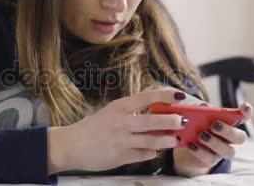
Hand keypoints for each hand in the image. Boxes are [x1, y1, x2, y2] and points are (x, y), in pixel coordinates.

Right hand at [51, 89, 188, 171]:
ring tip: (175, 139)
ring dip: (166, 140)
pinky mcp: (120, 157)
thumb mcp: (112, 113)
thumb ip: (132, 113)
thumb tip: (158, 114)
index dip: (165, 96)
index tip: (180, 96)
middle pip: (152, 120)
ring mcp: (121, 140)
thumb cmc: (94, 127)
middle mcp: (121, 122)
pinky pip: (142, 155)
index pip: (147, 97)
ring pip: (151, 141)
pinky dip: (151, 153)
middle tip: (182, 121)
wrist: (71, 145)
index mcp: (120, 107)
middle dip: (171, 121)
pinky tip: (154, 151)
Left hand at [172, 102, 253, 176]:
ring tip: (201, 135)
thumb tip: (203, 106)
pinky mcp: (211, 160)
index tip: (245, 108)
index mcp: (229, 123)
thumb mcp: (197, 114)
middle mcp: (230, 138)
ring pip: (228, 151)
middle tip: (214, 125)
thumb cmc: (196, 124)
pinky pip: (210, 159)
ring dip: (215, 142)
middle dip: (228, 131)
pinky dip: (200, 151)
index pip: (244, 117)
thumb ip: (201, 110)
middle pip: (239, 137)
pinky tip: (191, 144)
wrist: (186, 144)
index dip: (246, 113)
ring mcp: (222, 151)